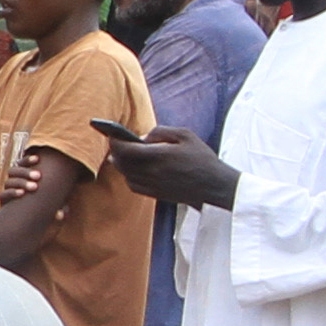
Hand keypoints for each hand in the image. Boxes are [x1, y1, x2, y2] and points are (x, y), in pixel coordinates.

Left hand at [106, 126, 237, 207]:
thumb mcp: (185, 135)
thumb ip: (161, 132)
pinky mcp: (154, 194)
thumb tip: (142, 137)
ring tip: (120, 153)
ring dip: (120, 163)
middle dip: (115, 150)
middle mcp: (151, 172)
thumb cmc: (202, 159)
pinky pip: (132, 184)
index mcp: (158, 155)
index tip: (111, 133)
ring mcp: (151, 185)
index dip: (115, 140)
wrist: (214, 187)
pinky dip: (128, 175)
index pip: (125, 148)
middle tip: (115, 141)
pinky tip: (132, 168)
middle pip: (120, 161)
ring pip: (125, 173)